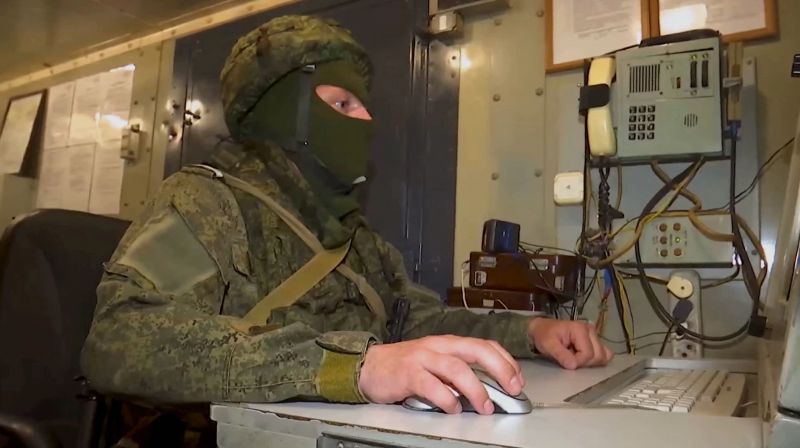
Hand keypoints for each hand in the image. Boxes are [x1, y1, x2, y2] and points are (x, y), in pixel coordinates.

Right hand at [358, 335, 522, 414]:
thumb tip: (488, 388)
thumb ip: (458, 372)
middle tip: (512, 388)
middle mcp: (438, 346)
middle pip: (476, 350)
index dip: (505, 360)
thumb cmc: (405, 367)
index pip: (484, 345)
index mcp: (448, 343)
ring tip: (485, 407)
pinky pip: (431, 385)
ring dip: (475, 389)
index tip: (518, 379)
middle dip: (500, 368)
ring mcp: (422, 358)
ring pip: (456, 368)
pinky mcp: (408, 373)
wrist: (370, 366)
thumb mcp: (436, 363)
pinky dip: (446, 399)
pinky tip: (453, 409)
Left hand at [527, 318, 612, 369]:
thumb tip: (573, 366)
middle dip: (584, 362)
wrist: (542, 329)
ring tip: (575, 356)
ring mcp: (594, 335)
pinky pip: (604, 354)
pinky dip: (595, 360)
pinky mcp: (595, 341)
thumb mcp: (547, 344)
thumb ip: (560, 354)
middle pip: (598, 356)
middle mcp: (590, 330)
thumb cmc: (544, 335)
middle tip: (569, 358)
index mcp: (580, 329)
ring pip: (603, 356)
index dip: (577, 362)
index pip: (588, 354)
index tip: (565, 361)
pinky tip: (582, 357)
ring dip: (589, 362)